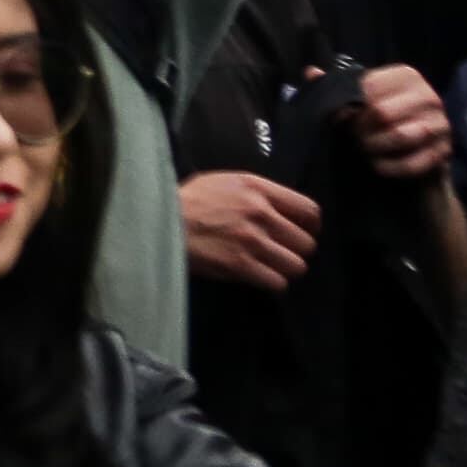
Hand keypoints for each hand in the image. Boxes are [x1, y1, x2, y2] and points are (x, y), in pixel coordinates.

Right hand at [181, 169, 319, 290]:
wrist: (156, 219)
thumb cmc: (187, 200)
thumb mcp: (223, 182)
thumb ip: (255, 193)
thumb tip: (280, 210)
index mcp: (257, 188)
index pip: (310, 211)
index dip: (310, 227)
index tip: (301, 232)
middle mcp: (260, 213)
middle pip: (306, 243)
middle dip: (295, 251)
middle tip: (280, 252)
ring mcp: (252, 241)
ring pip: (297, 265)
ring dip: (284, 269)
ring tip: (269, 266)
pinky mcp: (240, 265)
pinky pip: (278, 283)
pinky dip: (270, 283)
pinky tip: (257, 276)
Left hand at [348, 63, 453, 181]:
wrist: (417, 156)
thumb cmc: (383, 121)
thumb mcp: (362, 100)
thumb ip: (337, 86)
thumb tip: (311, 73)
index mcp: (407, 76)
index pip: (368, 87)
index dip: (347, 106)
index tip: (337, 119)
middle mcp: (428, 96)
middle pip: (381, 113)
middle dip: (359, 130)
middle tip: (352, 138)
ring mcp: (441, 124)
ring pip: (399, 136)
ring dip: (373, 148)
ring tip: (363, 150)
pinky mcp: (444, 152)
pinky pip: (411, 163)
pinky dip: (388, 167)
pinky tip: (377, 165)